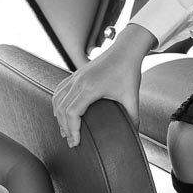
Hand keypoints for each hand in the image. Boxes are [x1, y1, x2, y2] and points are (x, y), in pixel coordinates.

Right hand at [51, 25, 154, 146]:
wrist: (125, 50)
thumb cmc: (129, 71)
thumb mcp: (132, 96)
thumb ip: (132, 117)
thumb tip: (134, 133)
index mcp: (91, 87)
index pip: (72, 112)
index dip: (72, 129)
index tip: (76, 142)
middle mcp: (79, 81)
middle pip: (62, 109)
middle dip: (65, 128)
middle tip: (71, 142)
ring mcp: (75, 77)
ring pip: (58, 99)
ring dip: (59, 117)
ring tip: (65, 131)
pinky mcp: (76, 74)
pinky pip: (60, 91)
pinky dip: (58, 104)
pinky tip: (61, 113)